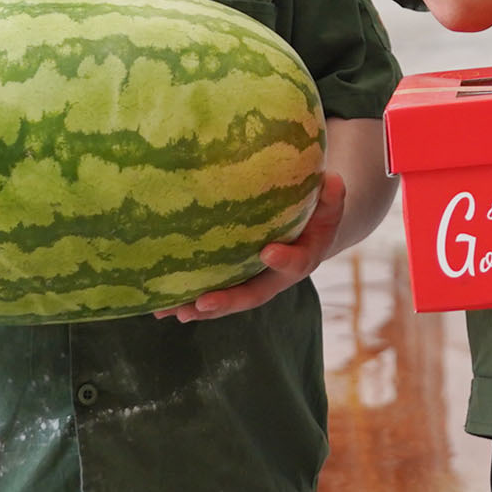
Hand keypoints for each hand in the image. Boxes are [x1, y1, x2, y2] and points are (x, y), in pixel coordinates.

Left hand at [162, 173, 345, 322]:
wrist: (308, 233)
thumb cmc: (317, 214)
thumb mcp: (329, 204)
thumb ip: (331, 197)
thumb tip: (332, 180)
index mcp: (302, 259)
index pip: (295, 263)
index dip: (283, 260)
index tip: (267, 252)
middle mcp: (274, 279)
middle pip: (252, 295)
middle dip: (227, 301)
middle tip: (204, 302)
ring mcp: (252, 283)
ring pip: (227, 301)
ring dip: (200, 308)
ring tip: (172, 311)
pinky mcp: (234, 282)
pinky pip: (211, 294)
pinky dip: (187, 301)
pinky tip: (159, 306)